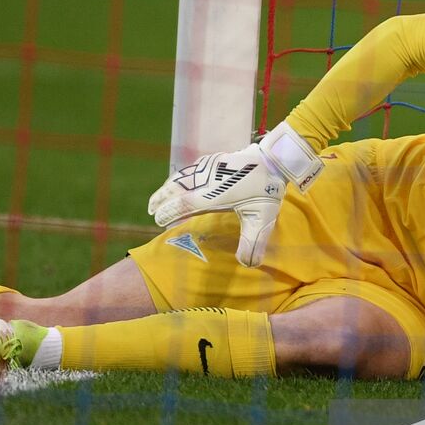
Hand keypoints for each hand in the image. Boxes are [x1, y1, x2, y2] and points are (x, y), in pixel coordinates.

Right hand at [148, 121, 322, 266]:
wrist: (274, 159)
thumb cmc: (268, 189)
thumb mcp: (263, 219)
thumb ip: (253, 242)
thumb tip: (246, 265)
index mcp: (215, 195)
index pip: (185, 204)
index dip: (169, 211)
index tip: (158, 220)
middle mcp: (207, 180)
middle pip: (176, 188)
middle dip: (161, 198)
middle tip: (150, 209)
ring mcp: (209, 167)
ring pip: (181, 177)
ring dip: (167, 187)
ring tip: (158, 197)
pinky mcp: (214, 160)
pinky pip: (190, 169)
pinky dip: (178, 177)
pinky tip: (178, 181)